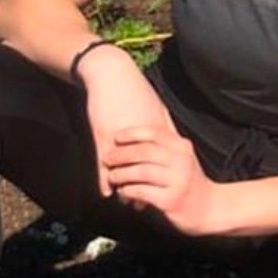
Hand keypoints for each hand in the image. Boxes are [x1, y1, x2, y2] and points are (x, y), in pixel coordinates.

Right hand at [79, 46, 175, 197]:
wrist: (110, 73)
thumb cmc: (133, 89)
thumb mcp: (155, 106)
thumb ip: (164, 126)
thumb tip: (173, 141)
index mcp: (156, 129)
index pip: (163, 159)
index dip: (166, 177)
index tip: (172, 191)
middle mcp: (141, 136)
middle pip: (147, 168)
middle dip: (149, 187)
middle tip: (154, 205)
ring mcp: (121, 137)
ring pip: (125, 168)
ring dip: (127, 187)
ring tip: (132, 204)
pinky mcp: (103, 134)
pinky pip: (104, 161)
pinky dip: (106, 178)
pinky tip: (108, 192)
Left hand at [103, 124, 219, 235]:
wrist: (210, 208)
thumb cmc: (191, 182)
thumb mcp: (183, 158)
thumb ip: (167, 144)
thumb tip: (144, 127)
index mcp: (182, 147)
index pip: (153, 133)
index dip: (131, 134)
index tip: (116, 138)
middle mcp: (181, 161)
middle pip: (144, 152)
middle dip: (121, 154)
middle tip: (108, 158)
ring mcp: (177, 181)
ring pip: (140, 172)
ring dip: (121, 174)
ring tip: (113, 176)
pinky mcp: (171, 200)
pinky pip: (142, 192)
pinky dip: (128, 190)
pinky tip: (123, 191)